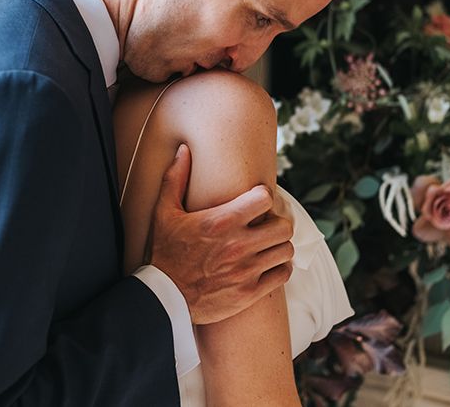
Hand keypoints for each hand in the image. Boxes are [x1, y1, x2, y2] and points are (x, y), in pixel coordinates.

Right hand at [148, 144, 293, 323]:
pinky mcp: (249, 292)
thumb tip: (183, 150)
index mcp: (222, 222)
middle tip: (266, 225)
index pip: (266, 198)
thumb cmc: (165, 252)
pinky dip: (279, 268)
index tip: (257, 201)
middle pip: (284, 226)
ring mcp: (246, 271)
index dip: (264, 196)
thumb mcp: (164, 213)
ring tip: (267, 245)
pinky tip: (268, 265)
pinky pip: (283, 274)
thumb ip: (175, 179)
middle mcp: (238, 245)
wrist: (163, 299)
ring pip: (286, 250)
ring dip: (279, 245)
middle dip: (277, 222)